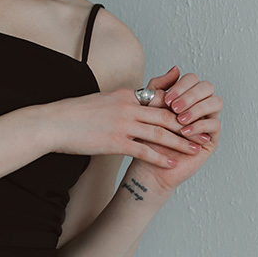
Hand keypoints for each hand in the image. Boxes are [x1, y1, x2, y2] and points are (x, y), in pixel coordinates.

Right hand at [50, 71, 213, 166]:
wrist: (54, 123)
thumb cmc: (74, 114)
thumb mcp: (101, 100)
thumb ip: (120, 101)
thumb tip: (131, 102)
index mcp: (125, 94)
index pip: (159, 100)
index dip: (178, 108)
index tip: (192, 115)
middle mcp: (128, 106)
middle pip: (166, 115)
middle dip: (188, 125)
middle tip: (203, 131)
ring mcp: (123, 124)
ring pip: (161, 133)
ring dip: (181, 141)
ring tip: (196, 148)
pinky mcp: (116, 141)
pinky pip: (145, 150)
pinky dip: (161, 157)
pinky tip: (173, 162)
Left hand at [127, 64, 221, 196]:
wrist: (148, 163)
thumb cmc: (147, 135)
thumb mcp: (149, 106)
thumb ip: (160, 87)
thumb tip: (176, 68)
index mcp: (186, 95)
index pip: (193, 79)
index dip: (182, 85)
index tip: (167, 99)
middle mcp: (199, 105)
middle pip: (207, 87)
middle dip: (190, 95)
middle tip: (174, 108)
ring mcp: (207, 120)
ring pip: (216, 102)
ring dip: (197, 108)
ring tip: (180, 120)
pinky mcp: (210, 138)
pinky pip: (215, 124)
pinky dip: (199, 126)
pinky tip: (184, 133)